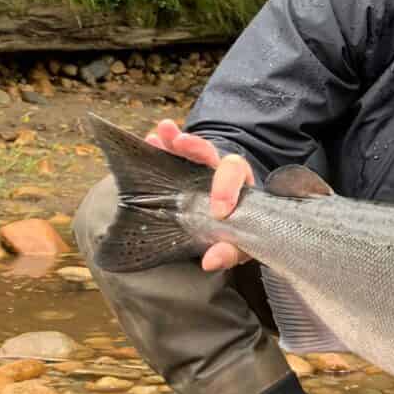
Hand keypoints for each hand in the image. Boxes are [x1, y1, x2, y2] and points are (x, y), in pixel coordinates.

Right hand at [145, 119, 253, 271]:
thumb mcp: (241, 246)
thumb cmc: (239, 236)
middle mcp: (224, 175)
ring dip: (176, 139)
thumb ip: (230, 252)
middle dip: (198, 148)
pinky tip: (151, 140)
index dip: (227, 189)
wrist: (231, 232)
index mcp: (241, 188)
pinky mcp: (184, 173)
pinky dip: (163, 148)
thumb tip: (209, 260)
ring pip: (193, 150)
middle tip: (182, 143)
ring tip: (162, 132)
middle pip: (213, 154)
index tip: (218, 211)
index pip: (237, 175)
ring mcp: (203, 171)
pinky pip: (174, 157)